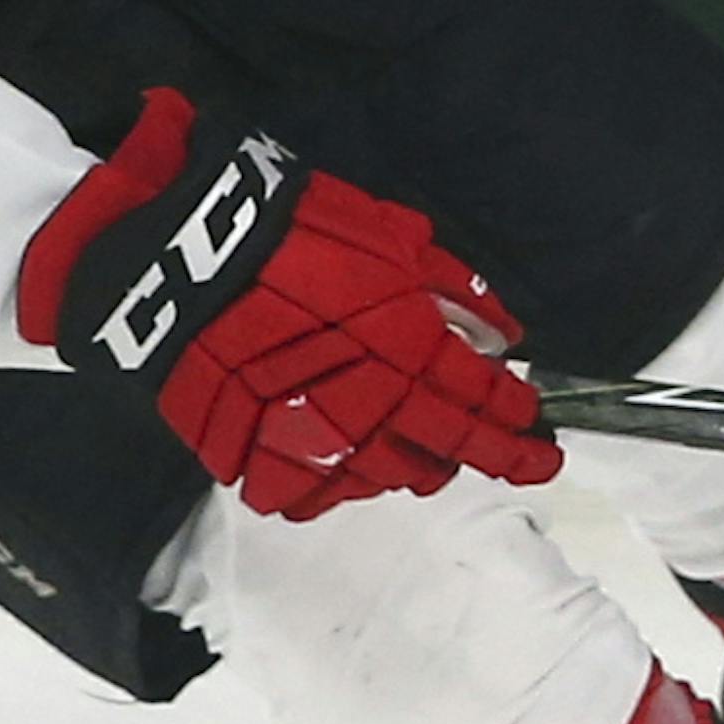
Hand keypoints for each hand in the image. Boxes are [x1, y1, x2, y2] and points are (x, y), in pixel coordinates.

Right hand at [18, 88, 560, 521]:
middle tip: (492, 445)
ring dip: (411, 464)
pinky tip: (339, 450)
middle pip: (449, 455)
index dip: (524, 431)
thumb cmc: (294, 230)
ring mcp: (317, 443)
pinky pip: (319, 493)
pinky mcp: (261, 463)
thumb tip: (506, 331)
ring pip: (388, 480)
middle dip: (482, 455)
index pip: (491, 407)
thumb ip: (455, 287)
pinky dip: (337, 478)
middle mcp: (376, 407)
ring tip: (410, 440)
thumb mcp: (388, 234)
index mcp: (413, 348)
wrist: (182, 259)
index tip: (541, 439)